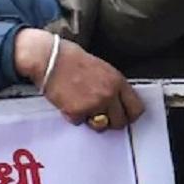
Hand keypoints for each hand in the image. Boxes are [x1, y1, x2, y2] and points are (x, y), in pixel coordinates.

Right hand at [13, 28, 143, 130]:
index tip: (123, 116)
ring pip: (100, 125)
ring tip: (82, 108)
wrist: (47, 58)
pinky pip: (79, 122)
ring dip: (92, 121)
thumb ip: (112, 85)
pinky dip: (73, 116)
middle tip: (101, 116)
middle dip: (111, 121)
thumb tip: (116, 101)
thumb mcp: (100, 68)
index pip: (136, 108)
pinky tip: (67, 102)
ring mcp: (93, 104)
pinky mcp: (77, 111)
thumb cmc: (69, 58)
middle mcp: (108, 94)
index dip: (129, 115)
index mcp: (117, 81)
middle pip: (120, 121)